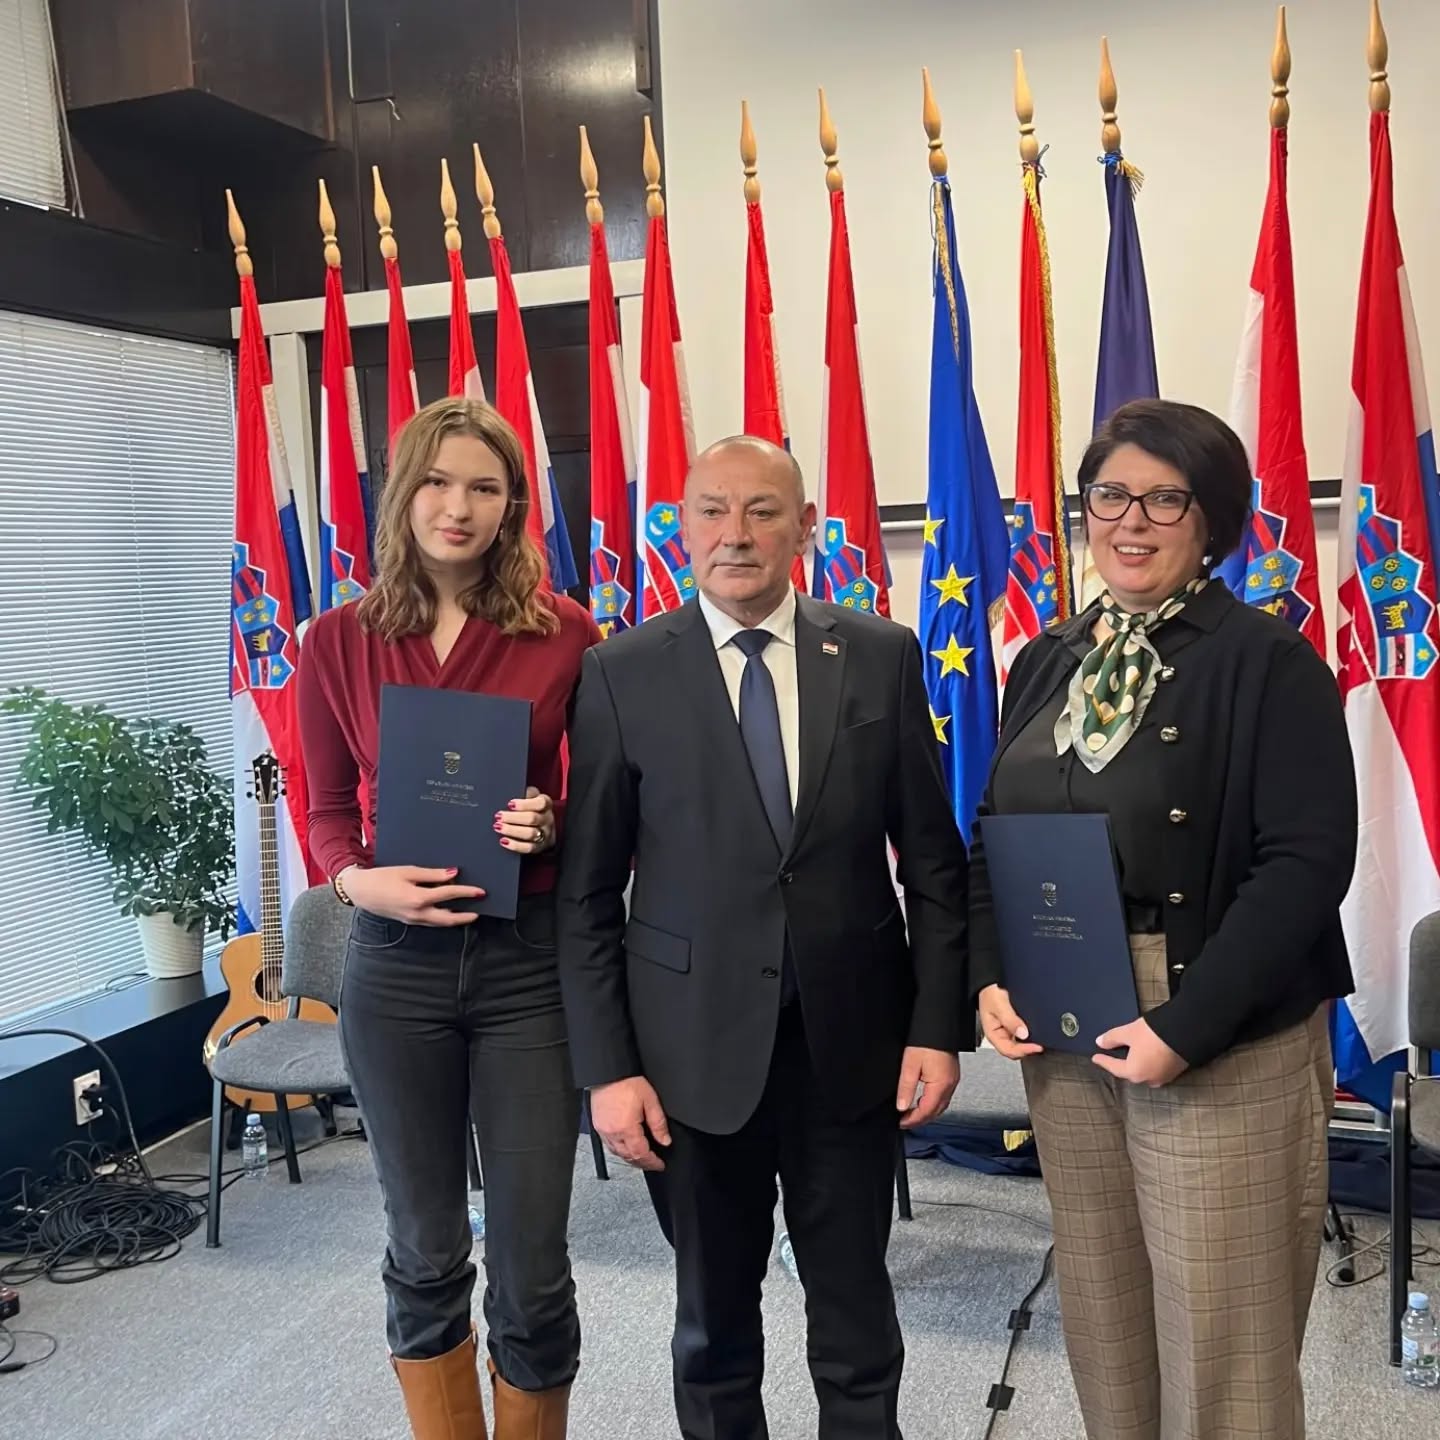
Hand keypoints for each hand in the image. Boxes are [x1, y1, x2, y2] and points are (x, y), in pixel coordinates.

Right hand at [341, 865, 483, 925]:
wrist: (361, 891)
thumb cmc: (382, 877)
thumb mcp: (408, 871)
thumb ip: (432, 874)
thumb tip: (453, 874)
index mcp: (418, 898)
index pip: (448, 894)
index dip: (466, 892)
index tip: (480, 891)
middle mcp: (417, 913)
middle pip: (448, 918)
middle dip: (465, 916)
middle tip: (479, 910)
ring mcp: (413, 920)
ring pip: (439, 923)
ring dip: (455, 919)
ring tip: (468, 913)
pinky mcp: (409, 921)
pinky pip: (430, 922)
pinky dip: (442, 919)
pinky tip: (448, 913)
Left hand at [495, 787, 554, 854]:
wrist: (544, 827)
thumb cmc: (532, 808)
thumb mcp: (531, 797)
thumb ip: (524, 793)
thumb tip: (508, 791)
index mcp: (546, 804)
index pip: (540, 803)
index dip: (525, 804)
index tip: (510, 804)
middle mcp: (547, 819)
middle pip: (532, 819)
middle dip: (513, 818)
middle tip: (498, 816)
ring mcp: (545, 834)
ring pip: (530, 834)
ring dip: (512, 830)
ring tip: (498, 827)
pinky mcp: (539, 847)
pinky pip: (528, 848)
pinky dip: (515, 845)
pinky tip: (504, 841)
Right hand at [589, 1076, 669, 1170]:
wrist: (608, 1072)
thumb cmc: (627, 1082)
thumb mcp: (650, 1100)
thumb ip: (659, 1123)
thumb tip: (665, 1140)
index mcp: (627, 1128)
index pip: (641, 1154)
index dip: (652, 1162)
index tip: (660, 1165)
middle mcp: (612, 1133)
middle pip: (628, 1157)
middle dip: (642, 1163)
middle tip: (653, 1163)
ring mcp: (603, 1130)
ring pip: (617, 1153)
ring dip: (630, 1158)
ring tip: (641, 1157)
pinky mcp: (598, 1125)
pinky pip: (609, 1145)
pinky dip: (619, 1149)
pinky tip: (626, 1146)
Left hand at [896, 1047, 959, 1128]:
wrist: (939, 1023)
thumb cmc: (926, 1040)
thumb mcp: (910, 1064)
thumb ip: (906, 1087)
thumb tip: (901, 1106)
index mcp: (940, 1085)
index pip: (926, 1111)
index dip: (913, 1120)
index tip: (901, 1123)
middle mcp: (950, 1085)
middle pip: (936, 1111)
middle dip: (921, 1119)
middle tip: (905, 1121)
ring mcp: (953, 1079)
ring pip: (941, 1105)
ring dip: (927, 1112)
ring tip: (912, 1113)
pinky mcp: (952, 1074)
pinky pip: (944, 1095)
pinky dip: (933, 1102)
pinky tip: (924, 1099)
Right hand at [978, 984, 1043, 1058]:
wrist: (991, 985)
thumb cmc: (990, 994)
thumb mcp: (999, 1005)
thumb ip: (1010, 1020)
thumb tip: (1023, 1033)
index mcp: (993, 1034)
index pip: (1008, 1050)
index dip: (1023, 1051)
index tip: (1036, 1047)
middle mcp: (1000, 1036)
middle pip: (1014, 1051)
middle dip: (1027, 1050)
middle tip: (1041, 1046)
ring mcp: (1007, 1032)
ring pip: (1019, 1046)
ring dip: (1029, 1045)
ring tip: (1041, 1041)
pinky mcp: (1013, 1027)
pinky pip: (1022, 1037)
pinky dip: (1030, 1038)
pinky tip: (1036, 1035)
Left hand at [1093, 1017, 1187, 1086]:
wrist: (1187, 1032)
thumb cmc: (1155, 1034)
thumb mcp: (1129, 1032)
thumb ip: (1112, 1038)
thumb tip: (1100, 1042)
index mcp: (1135, 1072)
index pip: (1114, 1068)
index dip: (1104, 1061)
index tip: (1096, 1058)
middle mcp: (1149, 1079)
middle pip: (1130, 1072)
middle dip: (1122, 1064)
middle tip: (1113, 1055)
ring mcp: (1164, 1077)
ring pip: (1145, 1071)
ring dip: (1138, 1063)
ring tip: (1132, 1053)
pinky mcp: (1176, 1072)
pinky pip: (1157, 1069)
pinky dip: (1150, 1062)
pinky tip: (1149, 1054)